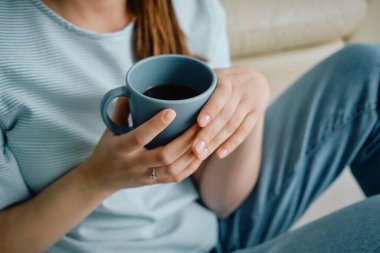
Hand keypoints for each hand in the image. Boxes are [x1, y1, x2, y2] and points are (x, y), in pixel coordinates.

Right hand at [81, 98, 201, 192]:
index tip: (172, 111)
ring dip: (192, 153)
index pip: (140, 137)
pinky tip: (201, 153)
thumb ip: (121, 109)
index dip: (156, 125)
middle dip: (185, 140)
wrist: (101, 178)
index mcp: (121, 148)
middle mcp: (134, 164)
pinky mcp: (154, 183)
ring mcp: (145, 176)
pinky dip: (191, 166)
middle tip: (200, 124)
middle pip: (164, 156)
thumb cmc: (107, 148)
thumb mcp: (109, 128)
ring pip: (173, 169)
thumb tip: (132, 89)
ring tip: (205, 137)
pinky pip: (177, 177)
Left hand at [192, 66, 269, 159]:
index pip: (221, 95)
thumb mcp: (215, 75)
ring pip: (233, 126)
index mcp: (227, 79)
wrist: (257, 78)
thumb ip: (198, 85)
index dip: (211, 109)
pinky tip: (219, 154)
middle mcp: (241, 91)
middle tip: (195, 148)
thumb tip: (168, 100)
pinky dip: (231, 144)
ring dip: (217, 142)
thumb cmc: (226, 79)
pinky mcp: (256, 114)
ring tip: (202, 154)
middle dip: (209, 133)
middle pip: (225, 115)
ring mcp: (250, 103)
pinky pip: (244, 131)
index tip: (200, 123)